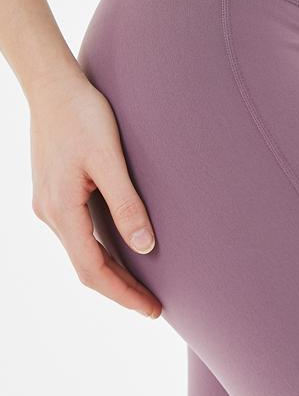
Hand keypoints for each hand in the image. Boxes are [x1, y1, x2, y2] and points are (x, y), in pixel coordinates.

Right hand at [28, 68, 161, 317]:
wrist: (52, 85)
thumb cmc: (83, 114)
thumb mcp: (108, 157)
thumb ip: (126, 202)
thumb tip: (144, 247)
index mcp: (61, 210)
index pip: (93, 270)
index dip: (123, 293)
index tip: (152, 309)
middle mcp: (49, 213)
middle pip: (86, 267)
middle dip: (120, 289)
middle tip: (153, 306)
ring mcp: (49, 203)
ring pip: (81, 251)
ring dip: (111, 271)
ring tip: (142, 285)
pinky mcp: (55, 192)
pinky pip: (78, 234)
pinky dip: (100, 250)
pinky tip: (121, 249)